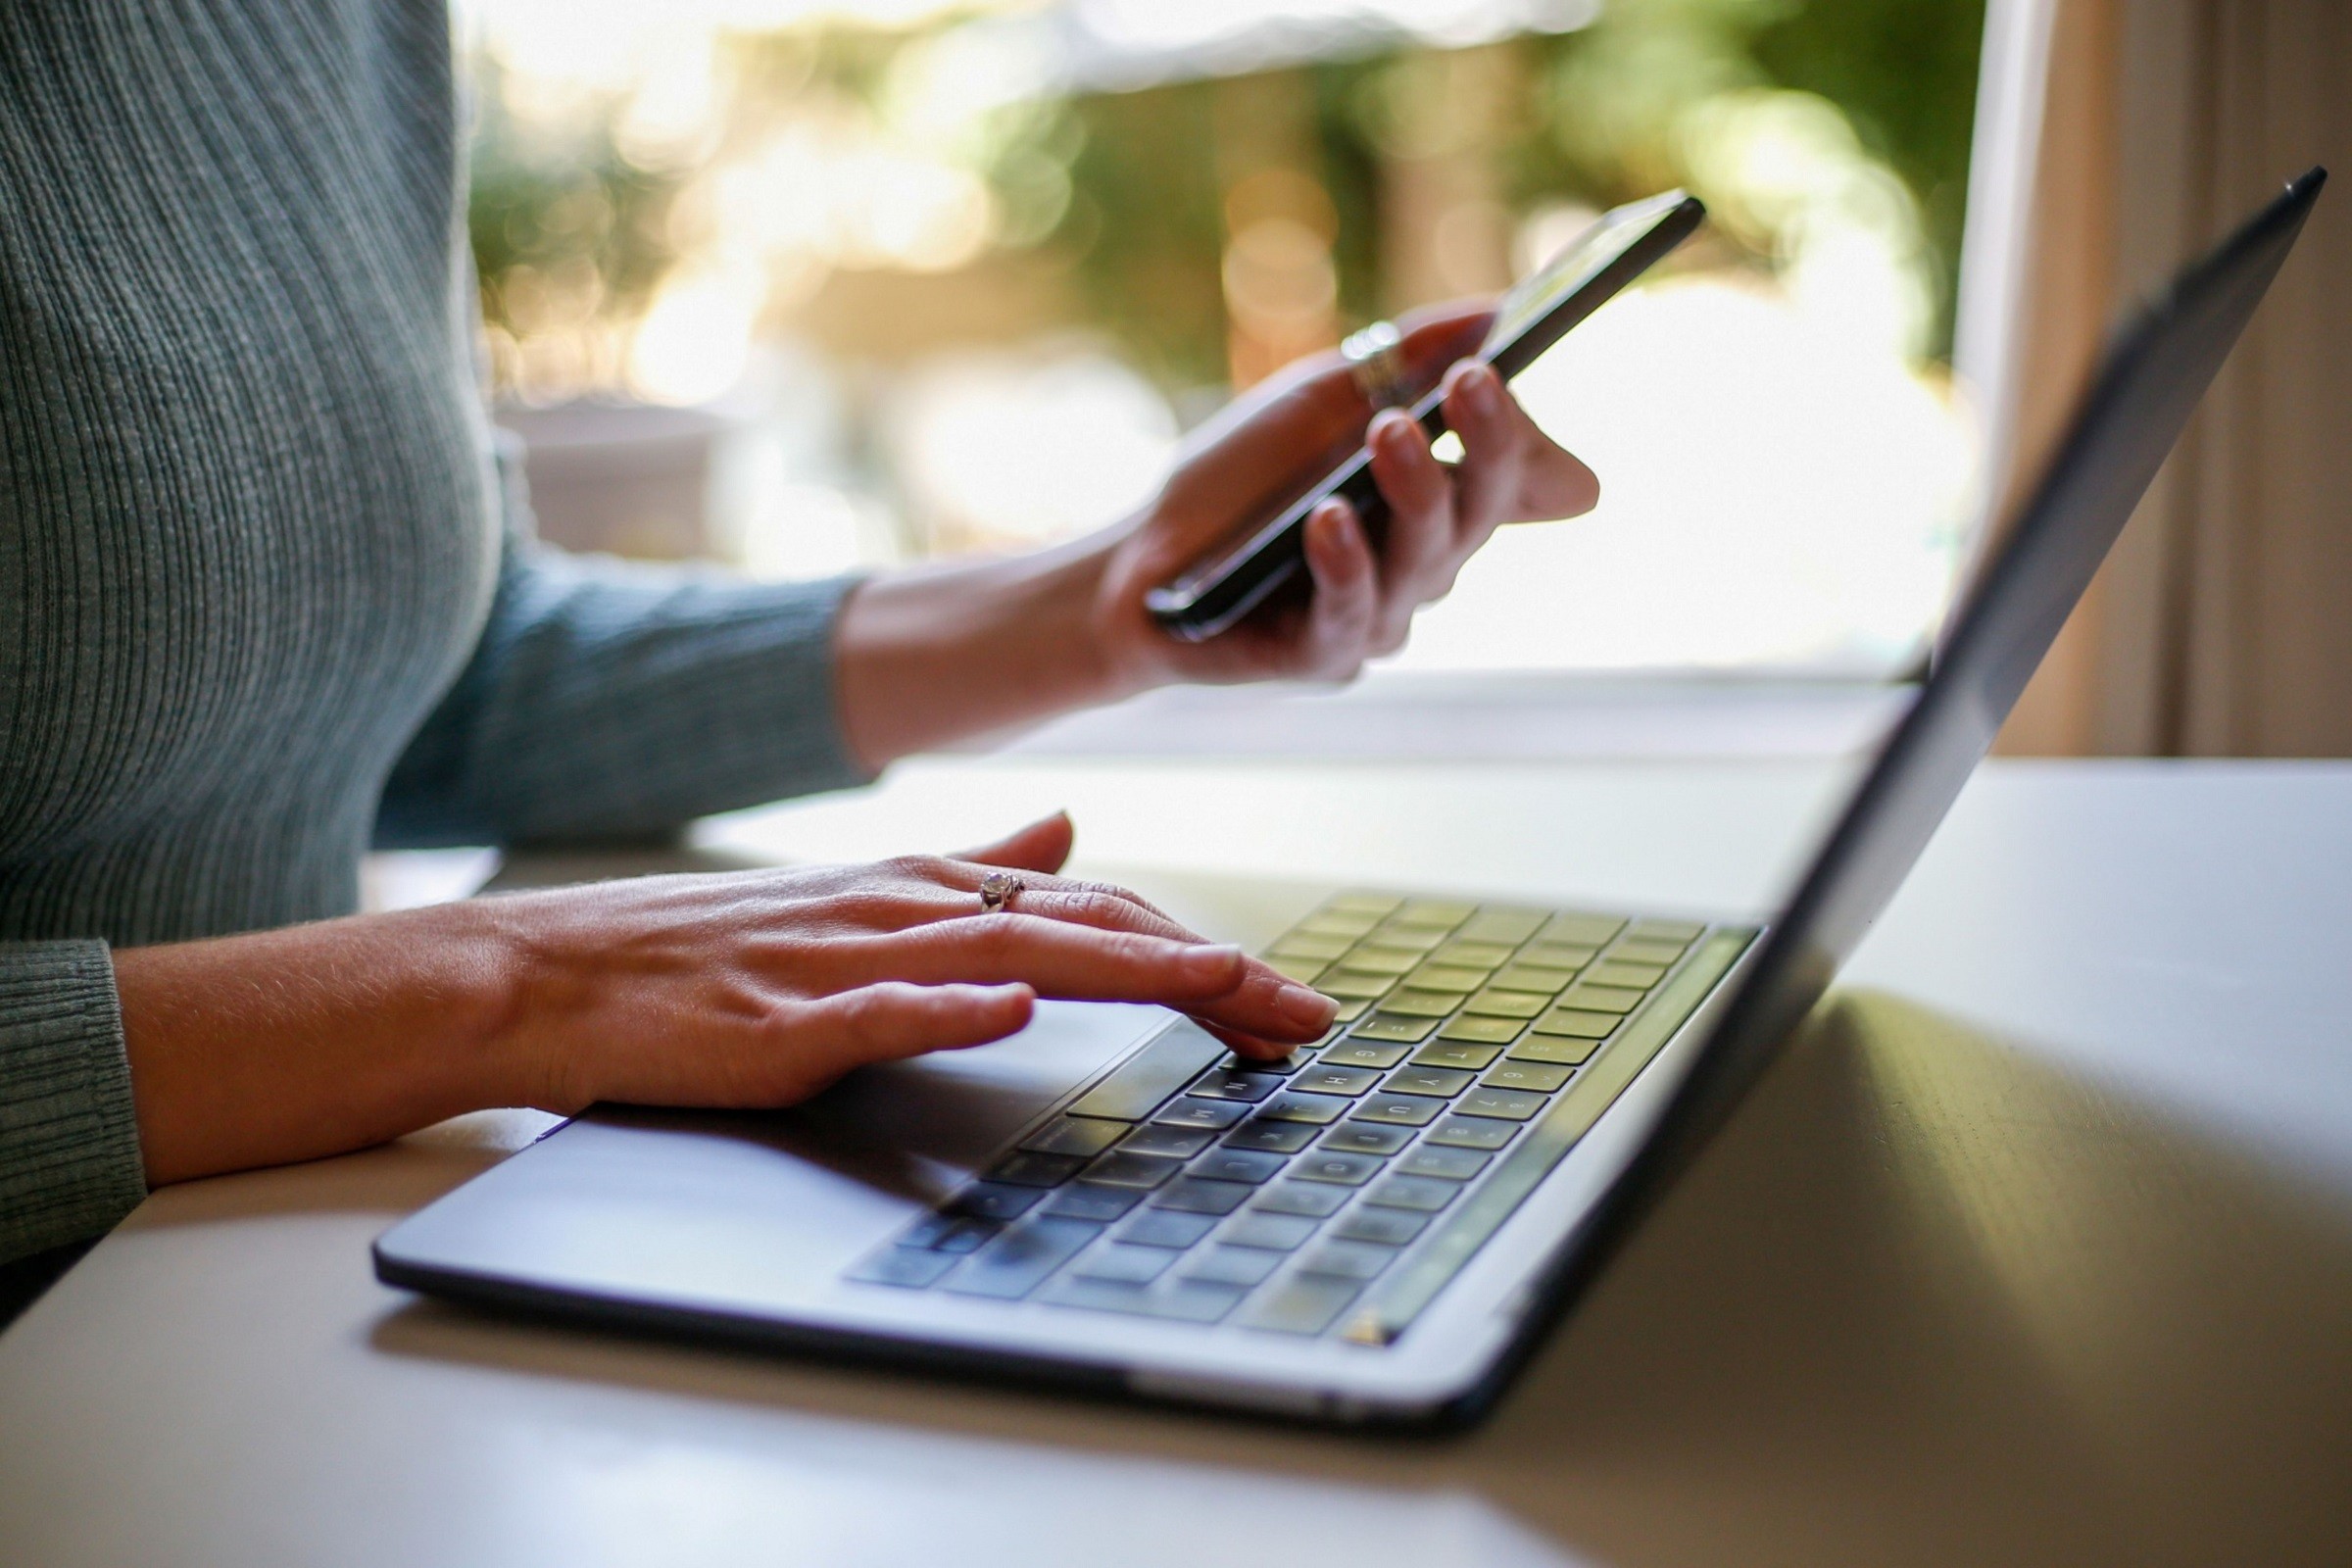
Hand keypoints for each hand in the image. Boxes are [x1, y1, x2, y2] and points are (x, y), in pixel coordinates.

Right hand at [492, 811, 1329, 1112]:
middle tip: (1308, 1015)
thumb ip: (978, 866)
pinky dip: (950, 1008)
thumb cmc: (711, 948)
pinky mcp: (781, 1021)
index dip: (1201, 945)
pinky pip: (877, 1010)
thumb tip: (1075, 834)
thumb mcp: (865, 897)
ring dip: (1125, 969)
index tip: (1287, 995)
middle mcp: (907, 907)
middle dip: (1207, 968)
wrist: (554, 970)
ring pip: (1011, 955)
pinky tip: (1015, 1011)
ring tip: (1221, 988)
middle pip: (1088, 926)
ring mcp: (846, 960)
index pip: (1101, 906)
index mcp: (932, 886)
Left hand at [1092, 299, 1600, 688]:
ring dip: (1416, 493)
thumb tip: (1500, 313)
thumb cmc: (1238, 479)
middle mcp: (1421, 564)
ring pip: (1423, 563)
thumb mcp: (1320, 398)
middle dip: (1485, 444)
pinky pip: (1350, 614)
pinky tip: (1329, 520)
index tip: (1495, 371)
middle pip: (1476, 513)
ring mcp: (1379, 615)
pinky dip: (1346, 564)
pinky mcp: (1323, 658)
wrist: (1137, 562)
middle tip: (1470, 381)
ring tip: (1391, 432)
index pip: (1507, 474)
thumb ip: (1409, 360)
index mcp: (1435, 501)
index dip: (1517, 433)